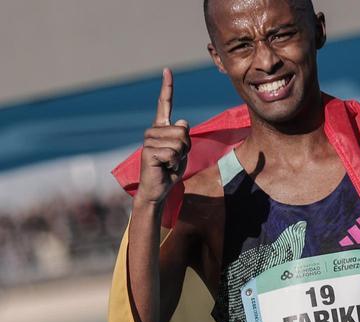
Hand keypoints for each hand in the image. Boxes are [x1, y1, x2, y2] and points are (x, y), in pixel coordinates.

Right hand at [136, 68, 190, 206]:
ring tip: (169, 163)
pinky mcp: (148, 151)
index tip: (167, 70)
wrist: (159, 188)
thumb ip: (185, 136)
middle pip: (183, 131)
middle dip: (186, 148)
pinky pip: (173, 153)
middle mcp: (153, 130)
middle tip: (175, 158)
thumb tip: (183, 122)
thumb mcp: (184, 151)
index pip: (165, 104)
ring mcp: (148, 140)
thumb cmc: (171, 169)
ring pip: (180, 142)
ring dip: (180, 156)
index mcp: (162, 127)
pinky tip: (164, 166)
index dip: (167, 87)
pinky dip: (174, 163)